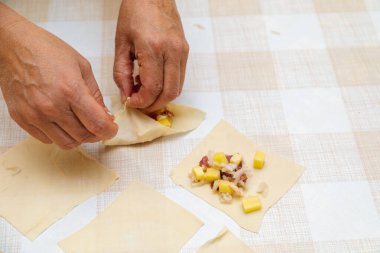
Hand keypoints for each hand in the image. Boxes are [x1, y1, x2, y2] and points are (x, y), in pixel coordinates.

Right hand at [0, 4, 117, 148]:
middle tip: (97, 125)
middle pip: (83, 136)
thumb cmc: (48, 51)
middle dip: (96, 134)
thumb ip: (95, 94)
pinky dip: (59, 135)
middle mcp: (52, 107)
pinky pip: (46, 139)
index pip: (97, 124)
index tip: (112, 128)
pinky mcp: (21, 119)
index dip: (109, 130)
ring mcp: (34, 115)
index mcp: (70, 90)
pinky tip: (61, 121)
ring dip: (78, 137)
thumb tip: (105, 116)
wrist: (12, 46)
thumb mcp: (82, 66)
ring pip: (65, 143)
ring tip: (80, 124)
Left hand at [114, 0, 188, 111]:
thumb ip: (121, 73)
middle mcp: (172, 52)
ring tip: (145, 92)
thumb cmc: (134, 14)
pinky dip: (167, 87)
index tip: (131, 103)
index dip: (141, 101)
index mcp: (153, 48)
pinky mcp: (185, 52)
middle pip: (169, 93)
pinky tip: (154, 81)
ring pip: (177, 89)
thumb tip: (126, 95)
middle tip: (139, 105)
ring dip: (162, 97)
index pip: (152, 87)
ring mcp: (182, 52)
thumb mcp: (121, 43)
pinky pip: (180, 78)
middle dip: (153, 105)